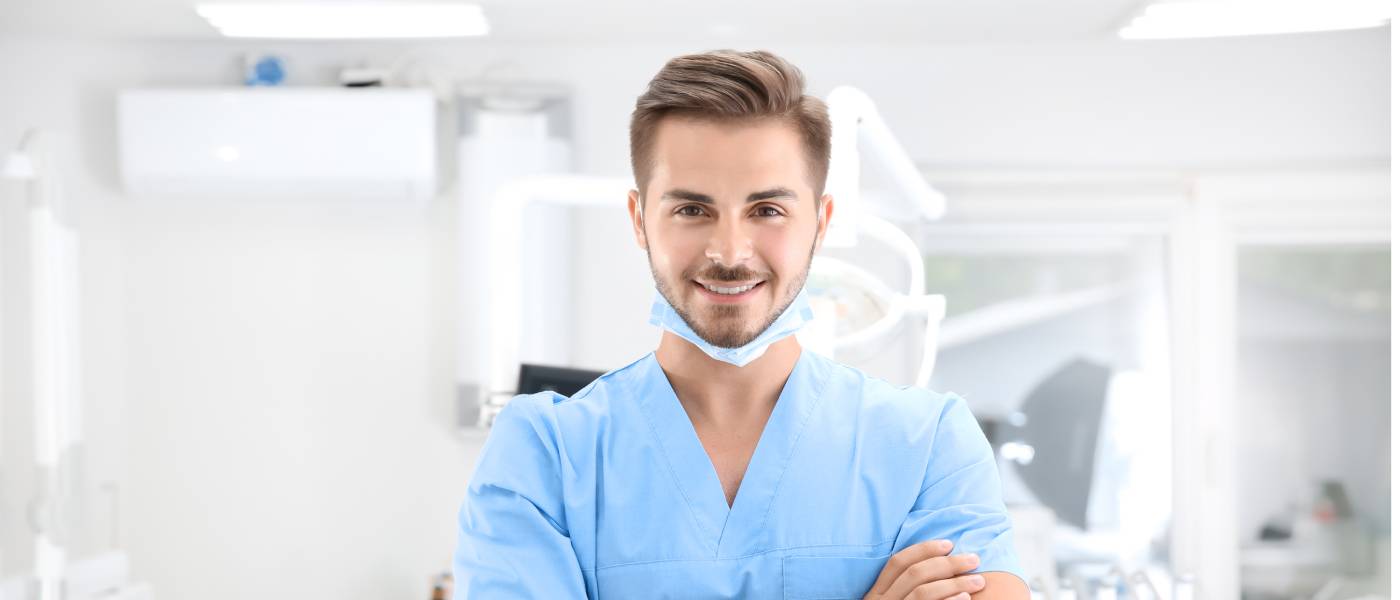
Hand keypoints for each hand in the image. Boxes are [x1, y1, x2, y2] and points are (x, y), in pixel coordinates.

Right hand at [862, 539, 986, 599]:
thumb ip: (903, 591)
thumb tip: (940, 567)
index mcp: (876, 595)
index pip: (898, 563)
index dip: (923, 550)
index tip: (948, 544)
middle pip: (915, 574)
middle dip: (947, 563)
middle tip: (974, 559)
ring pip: (923, 591)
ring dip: (954, 581)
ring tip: (978, 580)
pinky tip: (965, 597)